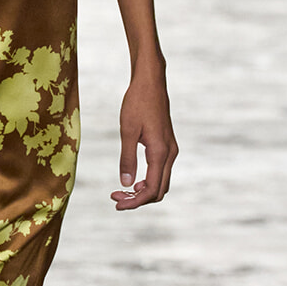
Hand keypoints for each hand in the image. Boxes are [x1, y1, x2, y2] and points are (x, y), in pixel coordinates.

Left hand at [110, 64, 177, 209]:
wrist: (151, 82)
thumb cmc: (137, 102)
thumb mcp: (127, 131)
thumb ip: (127, 158)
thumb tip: (125, 184)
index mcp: (160, 152)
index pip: (151, 189)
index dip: (134, 202)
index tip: (117, 202)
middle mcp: (170, 153)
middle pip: (159, 190)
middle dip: (138, 199)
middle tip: (115, 197)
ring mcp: (171, 149)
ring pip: (161, 182)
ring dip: (143, 191)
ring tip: (121, 190)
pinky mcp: (167, 145)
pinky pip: (161, 171)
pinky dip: (148, 180)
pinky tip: (133, 179)